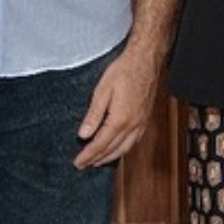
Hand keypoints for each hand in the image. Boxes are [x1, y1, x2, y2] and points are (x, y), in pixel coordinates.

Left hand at [73, 44, 159, 168]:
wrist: (146, 59)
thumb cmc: (125, 70)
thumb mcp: (102, 90)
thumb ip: (93, 115)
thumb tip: (84, 134)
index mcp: (121, 119)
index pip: (100, 144)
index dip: (87, 155)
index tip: (77, 162)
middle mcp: (133, 124)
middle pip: (113, 149)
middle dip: (97, 159)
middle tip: (84, 165)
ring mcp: (142, 122)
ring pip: (126, 148)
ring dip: (111, 157)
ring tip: (98, 161)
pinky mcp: (146, 118)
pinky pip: (135, 140)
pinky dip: (124, 149)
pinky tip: (119, 147)